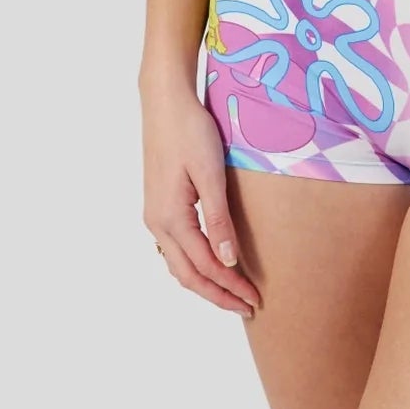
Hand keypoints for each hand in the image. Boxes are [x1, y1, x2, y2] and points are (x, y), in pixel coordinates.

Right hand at [140, 79, 261, 316]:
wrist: (165, 101)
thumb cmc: (191, 131)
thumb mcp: (210, 173)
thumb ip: (218, 219)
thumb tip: (228, 261)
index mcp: (170, 218)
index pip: (205, 266)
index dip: (230, 286)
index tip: (255, 299)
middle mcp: (157, 223)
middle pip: (187, 274)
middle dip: (217, 294)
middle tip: (248, 307)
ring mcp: (154, 214)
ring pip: (179, 264)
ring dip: (205, 282)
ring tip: (231, 293)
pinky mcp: (158, 204)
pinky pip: (176, 247)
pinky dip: (194, 264)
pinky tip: (209, 263)